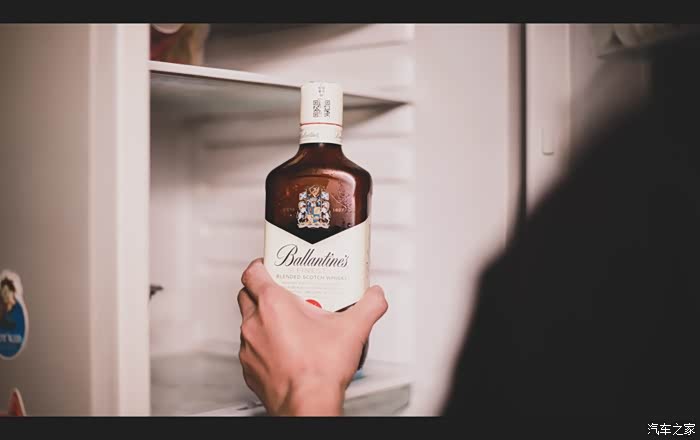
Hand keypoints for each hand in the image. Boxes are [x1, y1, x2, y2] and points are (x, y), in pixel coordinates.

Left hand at [237, 258, 387, 415]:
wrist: (307, 405)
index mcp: (273, 305)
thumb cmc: (319, 370)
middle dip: (263, 291)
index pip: (253, 272)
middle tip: (286, 294)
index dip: (262, 264)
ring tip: (288, 324)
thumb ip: (369, 305)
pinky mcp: (249, 368)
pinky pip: (251, 348)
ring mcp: (248, 347)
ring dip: (263, 320)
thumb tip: (375, 296)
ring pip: (249, 323)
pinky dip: (263, 345)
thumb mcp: (353, 329)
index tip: (273, 265)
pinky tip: (284, 350)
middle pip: (248, 295)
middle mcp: (255, 323)